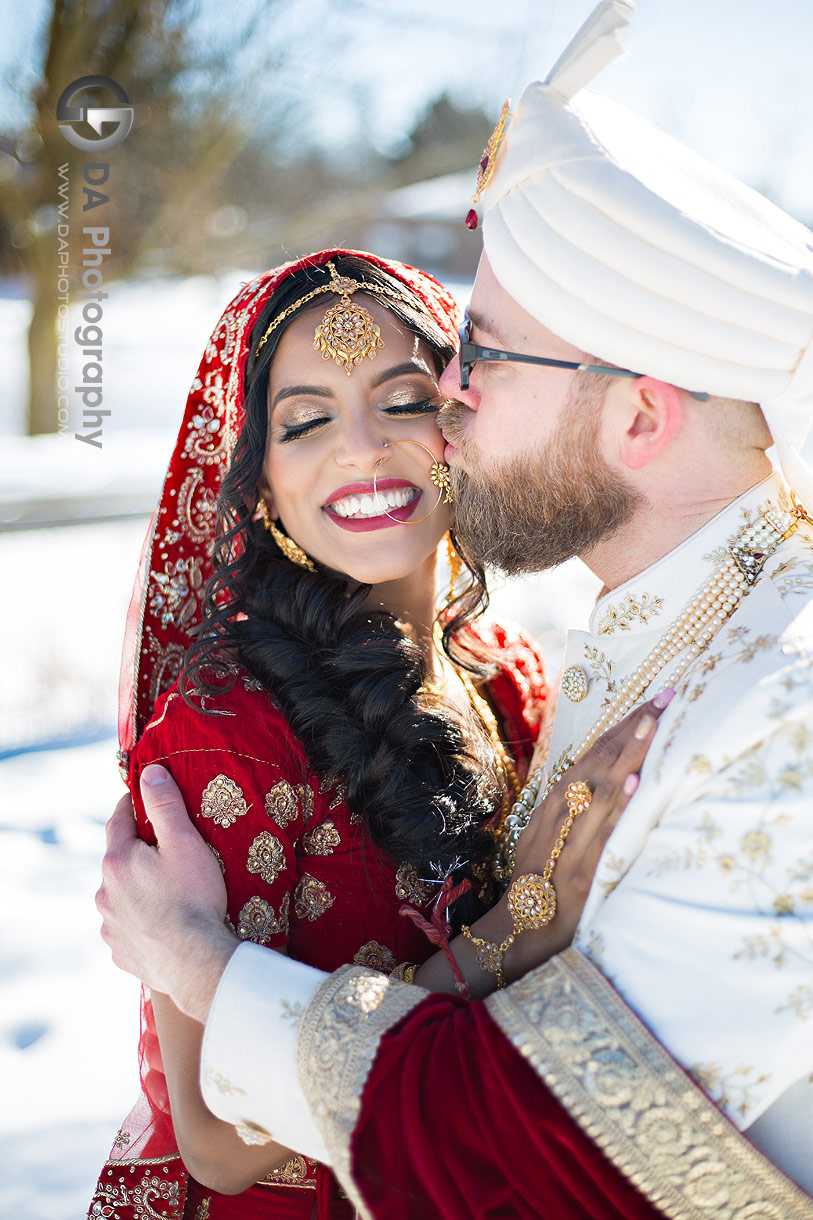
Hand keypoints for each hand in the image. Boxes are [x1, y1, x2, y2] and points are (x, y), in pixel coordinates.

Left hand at [96, 765, 236, 1021]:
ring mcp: (110, 925)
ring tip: (166, 893)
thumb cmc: (194, 899)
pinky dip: (139, 922)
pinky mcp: (120, 951)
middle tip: (164, 850)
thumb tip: (149, 773)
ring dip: (136, 889)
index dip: (131, 805)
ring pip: (120, 896)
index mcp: (118, 861)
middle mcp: (104, 892)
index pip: (118, 820)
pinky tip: (161, 926)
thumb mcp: (184, 843)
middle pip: (118, 861)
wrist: (195, 961)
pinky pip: (127, 928)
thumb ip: (165, 805)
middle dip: (137, 852)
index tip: (142, 798)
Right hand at [508, 691, 672, 968]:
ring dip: (629, 753)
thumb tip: (612, 772)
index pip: (597, 750)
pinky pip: (601, 832)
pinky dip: (615, 805)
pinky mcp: (584, 870)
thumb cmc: (538, 875)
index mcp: (557, 799)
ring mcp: (572, 838)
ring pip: (604, 787)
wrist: (519, 925)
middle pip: (602, 759)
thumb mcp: (550, 830)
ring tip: (652, 724)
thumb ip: (575, 802)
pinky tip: (632, 783)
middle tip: (667, 696)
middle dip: (635, 726)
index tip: (656, 699)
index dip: (626, 723)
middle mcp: (563, 811)